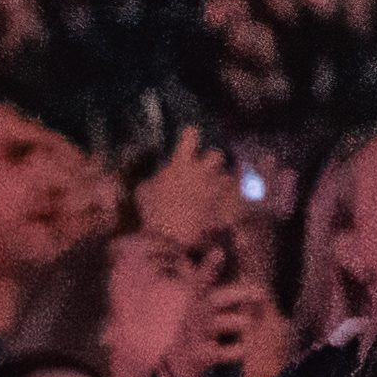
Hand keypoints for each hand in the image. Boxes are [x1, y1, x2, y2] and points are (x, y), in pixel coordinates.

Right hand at [132, 126, 238, 252]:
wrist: (171, 241)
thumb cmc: (153, 215)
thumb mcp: (143, 192)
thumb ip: (153, 179)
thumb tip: (157, 178)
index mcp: (181, 164)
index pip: (190, 135)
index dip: (190, 136)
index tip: (189, 139)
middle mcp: (202, 172)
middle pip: (217, 154)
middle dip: (212, 161)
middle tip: (204, 171)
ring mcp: (215, 190)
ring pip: (228, 177)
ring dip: (222, 183)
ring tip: (213, 193)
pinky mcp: (224, 207)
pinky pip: (233, 200)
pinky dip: (229, 203)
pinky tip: (218, 209)